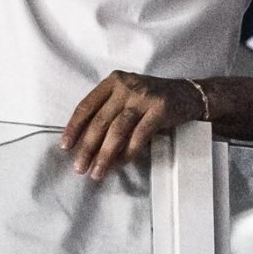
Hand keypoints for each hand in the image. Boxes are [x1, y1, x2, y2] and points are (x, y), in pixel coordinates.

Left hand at [61, 71, 204, 179]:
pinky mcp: (160, 108)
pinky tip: (122, 163)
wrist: (187, 94)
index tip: (65, 146)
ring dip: (106, 154)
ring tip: (98, 172)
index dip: (74, 127)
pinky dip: (129, 152)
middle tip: (80, 167)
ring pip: (118, 129)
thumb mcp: (127, 97)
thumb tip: (86, 144)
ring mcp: (143, 96)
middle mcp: (126, 86)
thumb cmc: (151, 100)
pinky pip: (140, 135)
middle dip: (88, 147)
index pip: (87, 105)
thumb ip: (108, 112)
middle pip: (101, 120)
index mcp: (113, 82)